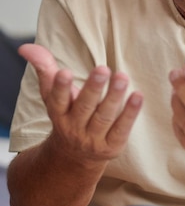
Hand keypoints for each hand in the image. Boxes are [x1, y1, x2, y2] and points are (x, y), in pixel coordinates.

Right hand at [19, 44, 142, 163]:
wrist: (74, 158)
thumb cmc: (66, 115)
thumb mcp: (52, 94)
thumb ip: (44, 68)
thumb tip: (26, 47)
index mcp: (58, 113)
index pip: (58, 100)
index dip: (61, 87)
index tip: (64, 72)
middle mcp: (74, 127)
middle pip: (84, 107)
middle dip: (93, 88)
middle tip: (103, 68)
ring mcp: (93, 139)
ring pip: (104, 117)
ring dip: (114, 97)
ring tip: (122, 77)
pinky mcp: (112, 146)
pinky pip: (122, 129)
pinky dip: (130, 113)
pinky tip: (138, 95)